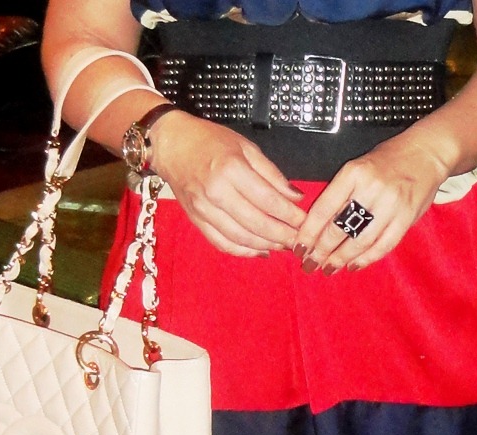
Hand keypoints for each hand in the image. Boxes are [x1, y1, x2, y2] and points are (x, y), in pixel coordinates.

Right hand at [149, 111, 306, 256]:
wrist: (171, 145)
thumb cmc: (210, 141)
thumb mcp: (246, 147)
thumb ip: (272, 174)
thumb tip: (296, 197)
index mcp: (231, 169)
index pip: (268, 201)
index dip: (290, 215)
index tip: (305, 222)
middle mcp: (216, 192)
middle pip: (257, 224)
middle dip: (282, 236)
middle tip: (299, 240)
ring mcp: (204, 209)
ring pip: (241, 238)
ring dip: (266, 246)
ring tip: (283, 246)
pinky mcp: (196, 220)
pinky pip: (222, 243)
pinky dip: (243, 252)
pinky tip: (259, 251)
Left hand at [293, 135, 449, 273]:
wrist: (426, 153)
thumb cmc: (385, 162)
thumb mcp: (356, 169)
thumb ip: (339, 196)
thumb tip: (314, 229)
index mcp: (352, 173)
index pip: (323, 209)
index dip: (308, 233)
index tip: (299, 249)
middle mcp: (371, 188)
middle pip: (339, 228)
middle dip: (321, 251)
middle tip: (310, 264)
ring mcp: (391, 204)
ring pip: (360, 241)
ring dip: (341, 259)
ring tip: (329, 268)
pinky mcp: (407, 217)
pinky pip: (383, 245)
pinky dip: (366, 259)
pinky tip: (353, 265)